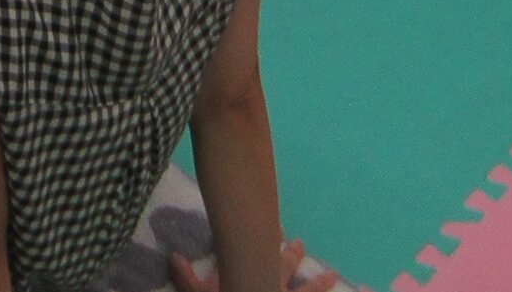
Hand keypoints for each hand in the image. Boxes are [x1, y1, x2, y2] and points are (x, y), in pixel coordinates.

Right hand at [169, 238, 338, 291]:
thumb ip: (186, 277)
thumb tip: (172, 254)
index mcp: (252, 275)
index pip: (258, 251)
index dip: (267, 237)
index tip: (276, 226)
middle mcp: (274, 284)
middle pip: (285, 266)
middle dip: (291, 253)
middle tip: (300, 242)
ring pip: (307, 290)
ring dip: (319, 283)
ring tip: (332, 275)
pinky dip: (321, 291)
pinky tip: (338, 285)